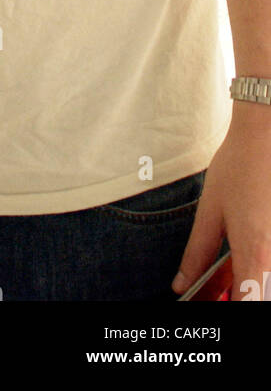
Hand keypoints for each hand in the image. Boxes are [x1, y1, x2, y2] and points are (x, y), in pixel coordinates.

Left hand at [172, 108, 270, 299]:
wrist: (267, 133)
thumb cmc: (240, 167)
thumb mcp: (210, 210)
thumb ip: (197, 252)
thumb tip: (182, 284)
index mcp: (254, 251)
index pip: (245, 303)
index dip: (226, 309)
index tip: (208, 307)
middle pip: (259, 294)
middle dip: (237, 297)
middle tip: (214, 291)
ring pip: (265, 279)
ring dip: (247, 283)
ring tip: (224, 275)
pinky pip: (269, 262)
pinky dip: (256, 267)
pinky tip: (239, 258)